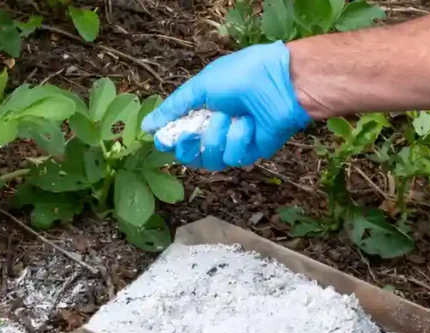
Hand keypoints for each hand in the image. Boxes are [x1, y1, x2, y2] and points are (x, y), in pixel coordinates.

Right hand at [142, 41, 310, 170]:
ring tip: (231, 117)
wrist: (281, 83)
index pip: (176, 137)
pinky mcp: (249, 152)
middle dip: (189, 145)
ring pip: (210, 160)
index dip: (170, 141)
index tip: (165, 138)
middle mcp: (214, 129)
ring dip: (217, 137)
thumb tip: (147, 126)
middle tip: (194, 132)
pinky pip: (233, 158)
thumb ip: (173, 108)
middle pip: (189, 156)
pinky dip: (238, 139)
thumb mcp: (200, 86)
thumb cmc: (243, 76)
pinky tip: (249, 124)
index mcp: (200, 111)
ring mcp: (231, 142)